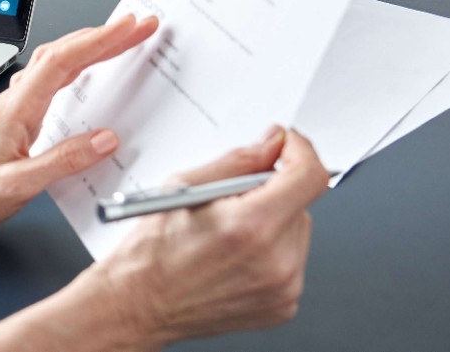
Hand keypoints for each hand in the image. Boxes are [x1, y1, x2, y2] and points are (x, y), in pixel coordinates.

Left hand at [0, 14, 158, 245]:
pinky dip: (74, 68)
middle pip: (62, 54)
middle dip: (103, 36)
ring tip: (120, 41)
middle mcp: (15, 102)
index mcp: (17, 110)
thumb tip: (105, 140)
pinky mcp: (15, 119)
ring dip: (89, 48)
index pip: (63, 62)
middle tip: (138, 27)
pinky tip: (85, 74)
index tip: (130, 27)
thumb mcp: (20, 186)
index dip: (100, 41)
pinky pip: (49, 82)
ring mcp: (14, 108)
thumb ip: (64, 162)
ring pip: (55, 64)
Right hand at [95, 128, 329, 347]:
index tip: (287, 146)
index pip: (309, 176)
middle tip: (233, 201)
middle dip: (274, 192)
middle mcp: (275, 261)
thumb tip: (271, 144)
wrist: (140, 303)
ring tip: (229, 234)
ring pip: (297, 232)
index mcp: (251, 226)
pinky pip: (292, 261)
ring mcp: (283, 289)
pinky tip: (236, 256)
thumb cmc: (153, 251)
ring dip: (273, 222)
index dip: (300, 151)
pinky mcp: (283, 305)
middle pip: (302, 204)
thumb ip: (238, 161)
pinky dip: (271, 251)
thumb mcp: (185, 186)